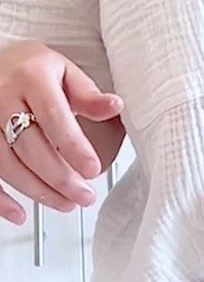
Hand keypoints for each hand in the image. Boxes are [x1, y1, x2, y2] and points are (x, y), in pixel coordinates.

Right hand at [0, 41, 122, 222]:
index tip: (93, 170)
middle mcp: (3, 98)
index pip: (54, 117)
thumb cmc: (31, 67)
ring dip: (38, 191)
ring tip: (67, 202)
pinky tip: (20, 213)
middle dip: (60, 177)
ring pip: (8, 165)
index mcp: (31, 77)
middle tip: (85, 195)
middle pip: (30, 146)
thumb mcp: (63, 70)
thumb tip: (115, 106)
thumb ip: (87, 93)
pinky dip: (1, 200)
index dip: (74, 147)